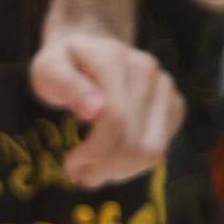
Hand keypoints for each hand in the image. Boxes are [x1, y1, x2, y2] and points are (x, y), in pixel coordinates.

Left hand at [30, 28, 184, 187]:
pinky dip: (134, 165)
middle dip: (104, 167)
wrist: (92, 48)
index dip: (94, 151)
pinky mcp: (175, 105)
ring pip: (151, 151)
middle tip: (80, 174)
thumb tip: (93, 110)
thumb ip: (66, 85)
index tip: (70, 163)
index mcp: (114, 58)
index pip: (114, 118)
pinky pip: (160, 150)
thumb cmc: (65, 64)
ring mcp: (165, 87)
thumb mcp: (49, 70)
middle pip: (135, 141)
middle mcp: (147, 70)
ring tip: (94, 170)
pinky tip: (112, 158)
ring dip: (119, 171)